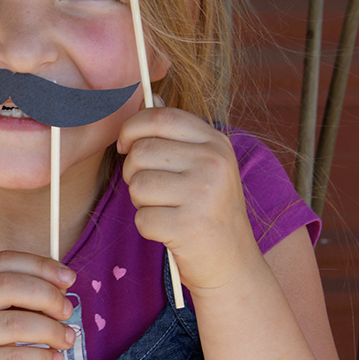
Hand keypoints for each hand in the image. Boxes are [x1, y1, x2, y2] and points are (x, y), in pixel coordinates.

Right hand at [0, 251, 76, 359]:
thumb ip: (10, 301)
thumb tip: (59, 290)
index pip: (3, 262)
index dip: (41, 266)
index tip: (68, 278)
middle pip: (11, 286)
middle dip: (49, 296)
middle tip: (67, 312)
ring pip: (18, 324)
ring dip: (53, 330)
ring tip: (66, 340)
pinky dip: (43, 359)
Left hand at [117, 107, 259, 292]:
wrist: (233, 264)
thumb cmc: (208, 211)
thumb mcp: (202, 165)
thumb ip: (175, 134)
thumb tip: (148, 95)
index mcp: (216, 142)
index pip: (159, 117)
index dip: (131, 128)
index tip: (125, 145)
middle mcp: (214, 162)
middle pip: (140, 151)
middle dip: (134, 173)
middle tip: (153, 190)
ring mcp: (204, 193)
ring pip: (137, 185)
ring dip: (142, 203)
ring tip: (166, 210)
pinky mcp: (190, 225)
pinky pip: (142, 218)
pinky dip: (148, 228)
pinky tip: (170, 232)